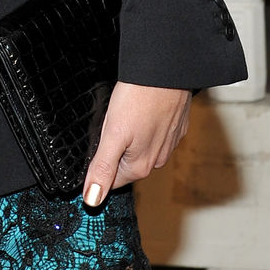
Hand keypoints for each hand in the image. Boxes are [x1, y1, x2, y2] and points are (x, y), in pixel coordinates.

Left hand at [82, 81, 190, 206]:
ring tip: (125, 113)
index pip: (112, 180)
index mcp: (140, 165)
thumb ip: (102, 167)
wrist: (166, 69)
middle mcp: (157, 159)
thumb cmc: (139, 97)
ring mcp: (169, 142)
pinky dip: (145, 124)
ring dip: (129, 136)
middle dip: (113, 148)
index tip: (95, 146)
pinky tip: (140, 109)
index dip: (98, 166)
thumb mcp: (112, 133)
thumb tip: (92, 199)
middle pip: (125, 163)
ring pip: (140, 147)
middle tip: (110, 122)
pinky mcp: (176, 126)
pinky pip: (155, 132)